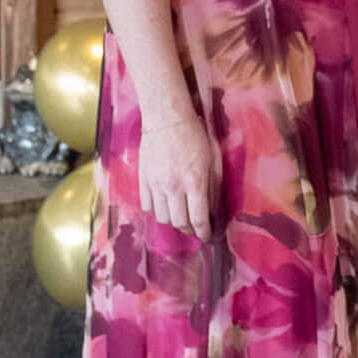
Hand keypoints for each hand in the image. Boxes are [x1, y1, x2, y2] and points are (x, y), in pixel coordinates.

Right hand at [137, 109, 214, 238]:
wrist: (167, 121)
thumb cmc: (196, 138)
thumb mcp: (214, 162)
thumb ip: (214, 189)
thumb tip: (214, 212)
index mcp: (195, 182)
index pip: (198, 219)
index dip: (204, 232)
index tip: (208, 236)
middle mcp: (174, 187)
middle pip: (179, 223)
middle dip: (190, 231)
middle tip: (196, 230)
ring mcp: (156, 185)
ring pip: (162, 218)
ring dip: (174, 223)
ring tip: (182, 219)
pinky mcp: (143, 181)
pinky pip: (148, 207)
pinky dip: (157, 212)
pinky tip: (166, 208)